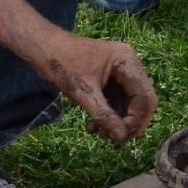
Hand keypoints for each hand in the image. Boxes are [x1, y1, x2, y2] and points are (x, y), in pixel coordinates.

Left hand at [33, 33, 156, 143]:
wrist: (43, 49)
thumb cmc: (62, 63)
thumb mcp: (83, 92)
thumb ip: (104, 115)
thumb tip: (121, 138)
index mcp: (126, 61)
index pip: (144, 97)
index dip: (136, 120)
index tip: (121, 136)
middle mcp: (128, 66)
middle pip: (141, 102)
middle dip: (128, 123)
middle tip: (112, 138)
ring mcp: (120, 74)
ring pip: (130, 106)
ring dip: (117, 123)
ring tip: (99, 133)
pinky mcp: (111, 81)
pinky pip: (117, 104)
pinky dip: (108, 117)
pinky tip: (93, 126)